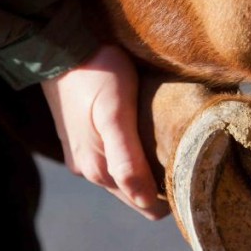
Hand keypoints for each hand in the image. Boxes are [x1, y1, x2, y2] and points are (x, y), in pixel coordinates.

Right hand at [41, 44, 168, 219]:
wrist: (58, 45)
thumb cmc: (95, 72)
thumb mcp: (115, 113)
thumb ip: (127, 161)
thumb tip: (146, 202)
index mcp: (99, 170)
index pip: (147, 206)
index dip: (171, 193)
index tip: (192, 170)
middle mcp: (88, 170)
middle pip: (136, 193)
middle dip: (160, 181)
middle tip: (185, 153)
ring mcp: (81, 156)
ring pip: (124, 175)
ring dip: (145, 165)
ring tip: (166, 140)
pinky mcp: (79, 139)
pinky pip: (112, 158)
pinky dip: (130, 152)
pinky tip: (142, 132)